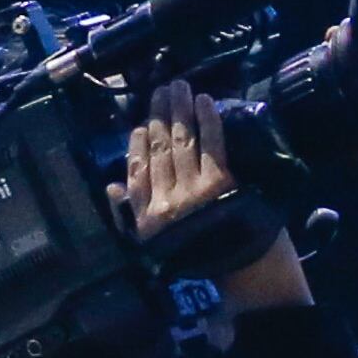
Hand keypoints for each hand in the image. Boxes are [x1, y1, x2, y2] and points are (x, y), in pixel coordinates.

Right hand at [106, 81, 309, 314]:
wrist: (245, 271)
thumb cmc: (203, 254)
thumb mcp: (158, 243)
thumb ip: (133, 213)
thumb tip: (112, 186)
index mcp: (148, 217)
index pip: (136, 171)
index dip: (136, 143)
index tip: (139, 123)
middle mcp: (167, 201)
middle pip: (158, 150)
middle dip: (158, 115)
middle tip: (160, 90)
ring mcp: (193, 191)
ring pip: (181, 142)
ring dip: (179, 110)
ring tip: (178, 87)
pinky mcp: (220, 184)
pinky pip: (211, 144)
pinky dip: (207, 120)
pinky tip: (204, 101)